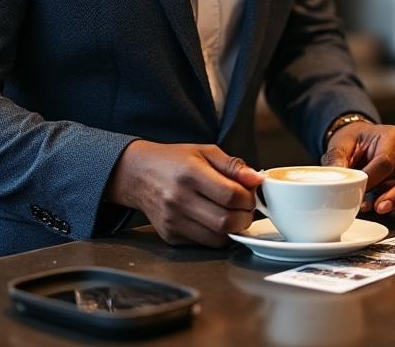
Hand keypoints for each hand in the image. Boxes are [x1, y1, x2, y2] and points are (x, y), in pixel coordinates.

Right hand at [104, 140, 261, 247]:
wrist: (136, 174)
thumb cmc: (173, 160)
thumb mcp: (205, 151)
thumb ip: (233, 165)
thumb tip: (257, 179)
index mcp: (190, 174)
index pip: (231, 195)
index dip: (248, 197)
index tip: (250, 194)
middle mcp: (179, 200)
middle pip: (226, 221)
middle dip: (245, 217)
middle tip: (245, 208)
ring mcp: (173, 221)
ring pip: (217, 237)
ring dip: (233, 229)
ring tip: (232, 213)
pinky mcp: (170, 236)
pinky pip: (204, 243)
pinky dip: (217, 235)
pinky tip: (214, 219)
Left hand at [322, 121, 394, 213]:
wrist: (359, 140)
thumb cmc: (354, 140)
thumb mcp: (340, 145)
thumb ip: (337, 162)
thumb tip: (334, 182)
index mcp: (391, 136)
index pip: (385, 162)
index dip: (370, 180)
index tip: (356, 191)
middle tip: (378, 208)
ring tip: (371, 205)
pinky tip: (379, 202)